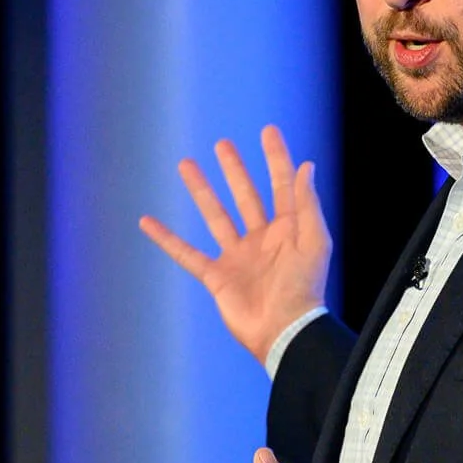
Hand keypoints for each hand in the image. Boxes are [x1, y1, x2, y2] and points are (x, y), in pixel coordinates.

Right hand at [139, 126, 330, 365]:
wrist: (284, 331)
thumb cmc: (305, 289)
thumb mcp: (315, 241)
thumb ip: (307, 204)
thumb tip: (306, 165)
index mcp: (288, 229)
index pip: (281, 185)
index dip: (276, 157)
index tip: (268, 131)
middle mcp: (262, 239)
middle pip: (245, 195)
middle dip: (234, 169)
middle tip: (222, 144)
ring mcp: (238, 257)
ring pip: (215, 216)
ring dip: (201, 190)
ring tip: (185, 164)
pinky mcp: (217, 276)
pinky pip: (187, 253)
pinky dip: (167, 239)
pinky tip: (148, 222)